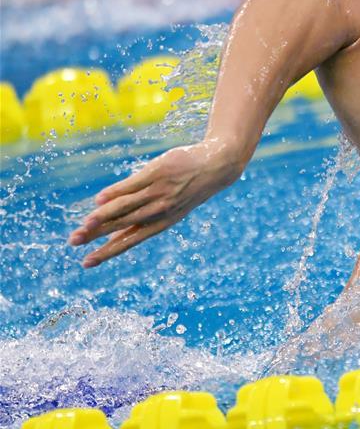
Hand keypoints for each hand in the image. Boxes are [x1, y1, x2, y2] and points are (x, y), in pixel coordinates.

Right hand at [69, 139, 243, 267]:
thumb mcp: (168, 209)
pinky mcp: (157, 173)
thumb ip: (141, 221)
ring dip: (103, 217)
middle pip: (123, 225)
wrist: (216, 166)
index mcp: (162, 222)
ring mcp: (159, 192)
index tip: (87, 262)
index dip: (108, 252)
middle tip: (74, 241)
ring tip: (84, 225)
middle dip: (97, 235)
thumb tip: (112, 236)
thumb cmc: (187, 188)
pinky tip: (99, 200)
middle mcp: (160, 210)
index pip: (130, 240)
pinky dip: (116, 193)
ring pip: (126, 208)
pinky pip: (132, 185)